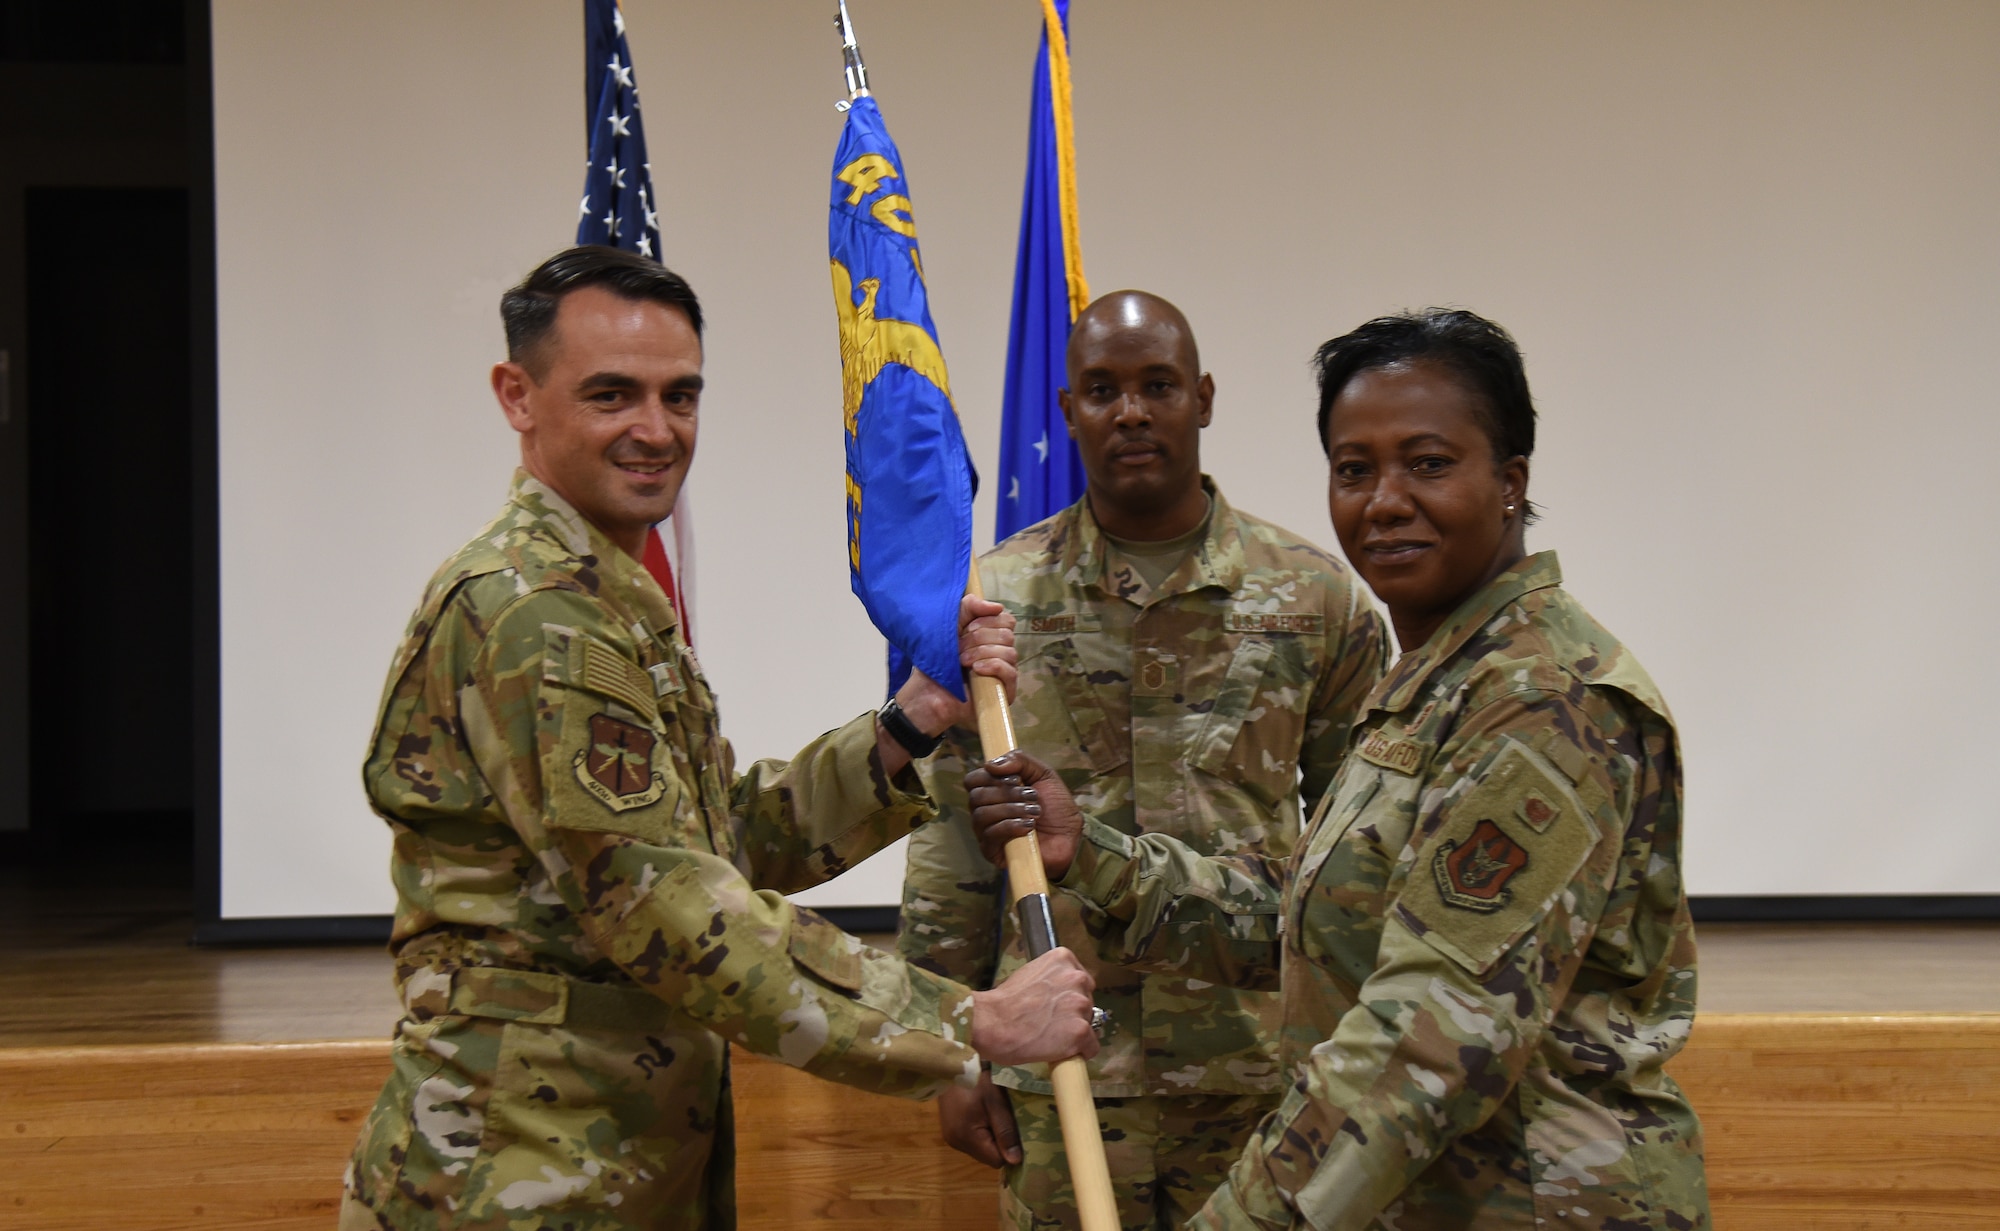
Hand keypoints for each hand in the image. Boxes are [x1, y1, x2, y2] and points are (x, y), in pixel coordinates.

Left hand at [895, 595, 1017, 735]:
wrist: (927, 691)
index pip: (1006, 620)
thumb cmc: (937, 659)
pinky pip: (1009, 671)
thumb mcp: (950, 623)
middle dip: (979, 638)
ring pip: (1009, 652)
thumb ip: (970, 607)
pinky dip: (992, 666)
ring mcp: (1005, 673)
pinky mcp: (1005, 691)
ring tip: (962, 661)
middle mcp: (1001, 653)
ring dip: (981, 653)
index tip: (966, 628)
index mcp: (991, 636)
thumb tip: (998, 607)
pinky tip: (976, 670)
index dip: (988, 620)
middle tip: (958, 648)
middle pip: (1007, 634)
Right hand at [938, 1071, 1020, 1167]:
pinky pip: (972, 1141)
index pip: (996, 1161)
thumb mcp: (996, 1102)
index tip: (1017, 1132)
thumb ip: (1006, 1132)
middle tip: (1004, 1119)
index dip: (1009, 1150)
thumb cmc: (976, 1080)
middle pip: (987, 1156)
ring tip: (993, 1114)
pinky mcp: (950, 1131)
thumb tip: (1016, 1161)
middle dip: (1000, 1143)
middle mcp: (956, 1143)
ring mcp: (951, 1137)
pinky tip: (982, 1114)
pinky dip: (981, 1132)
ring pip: (980, 1150)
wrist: (952, 1063)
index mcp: (966, 1137)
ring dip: (990, 1137)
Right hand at [966, 751, 1081, 880]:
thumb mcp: (1044, 774)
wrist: (1070, 838)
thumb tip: (990, 764)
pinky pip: (989, 835)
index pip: (972, 780)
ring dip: (1011, 809)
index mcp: (992, 791)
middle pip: (976, 796)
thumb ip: (1020, 760)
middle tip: (1032, 796)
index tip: (1016, 778)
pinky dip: (1010, 826)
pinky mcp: (992, 852)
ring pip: (981, 815)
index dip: (990, 776)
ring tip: (1035, 812)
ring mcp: (986, 832)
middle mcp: (984, 811)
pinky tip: (1029, 826)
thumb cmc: (1056, 807)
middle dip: (1007, 793)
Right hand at [968, 946, 1098, 1066]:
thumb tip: (1060, 998)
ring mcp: (1081, 1004)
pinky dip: (1080, 1052)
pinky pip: (1091, 1046)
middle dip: (1073, 1012)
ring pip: (1089, 1023)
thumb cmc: (1003, 1001)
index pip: (1081, 980)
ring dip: (1075, 1031)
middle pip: (1087, 1000)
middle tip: (1052, 1022)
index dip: (1069, 996)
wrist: (992, 1022)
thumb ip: (1051, 980)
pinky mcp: (1081, 1031)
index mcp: (1064, 959)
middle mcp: (1077, 978)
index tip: (1056, 1005)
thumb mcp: (1030, 974)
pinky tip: (1063, 1052)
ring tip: (1052, 1038)